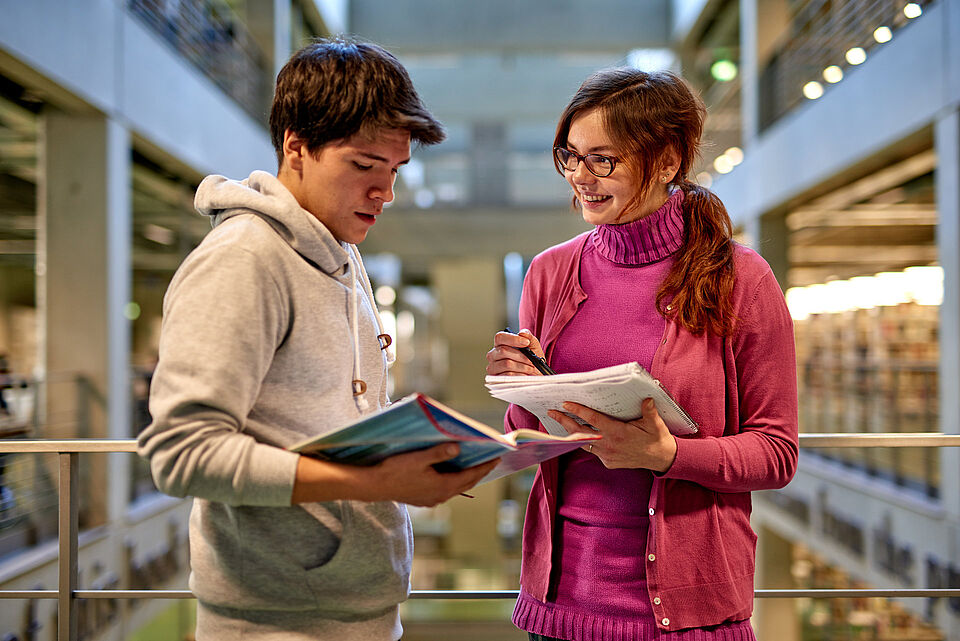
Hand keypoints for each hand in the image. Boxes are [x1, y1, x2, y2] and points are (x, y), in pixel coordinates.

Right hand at [370, 444, 498, 506]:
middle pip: (466, 483)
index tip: (497, 458)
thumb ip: (439, 453)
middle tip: (491, 461)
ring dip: (467, 477)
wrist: (373, 486)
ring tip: (475, 466)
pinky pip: (445, 489)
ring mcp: (432, 499)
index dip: (484, 466)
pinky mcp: (424, 498)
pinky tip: (452, 473)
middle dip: (480, 472)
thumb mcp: (418, 458)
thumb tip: (458, 448)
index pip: (471, 476)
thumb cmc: (394, 471)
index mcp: (442, 486)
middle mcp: (440, 496)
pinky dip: (454, 480)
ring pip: (456, 487)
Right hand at [486, 329, 545, 375]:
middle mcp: (493, 355)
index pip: (500, 337)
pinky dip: (519, 375)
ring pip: (506, 364)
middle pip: (503, 351)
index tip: (526, 342)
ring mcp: (493, 367)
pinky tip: (525, 375)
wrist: (534, 376)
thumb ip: (529, 337)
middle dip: (520, 356)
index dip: (513, 339)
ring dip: (522, 366)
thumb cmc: (531, 360)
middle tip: (531, 360)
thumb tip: (522, 333)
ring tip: (530, 368)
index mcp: (500, 344)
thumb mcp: (533, 346)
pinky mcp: (496, 379)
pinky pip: (507, 376)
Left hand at [548, 398, 677, 472]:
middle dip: (564, 421)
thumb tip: (646, 399)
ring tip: (559, 421)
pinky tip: (578, 434)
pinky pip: (593, 450)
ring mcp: (607, 456)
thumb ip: (648, 411)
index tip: (566, 404)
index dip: (578, 411)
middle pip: (581, 432)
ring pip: (584, 442)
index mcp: (619, 433)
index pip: (593, 420)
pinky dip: (584, 441)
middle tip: (552, 412)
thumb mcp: (655, 423)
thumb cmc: (657, 438)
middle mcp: (610, 445)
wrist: (662, 460)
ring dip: (571, 432)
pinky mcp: (608, 462)